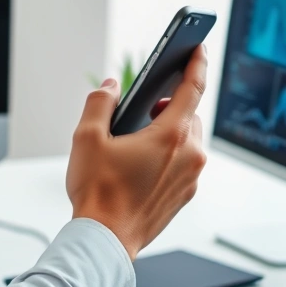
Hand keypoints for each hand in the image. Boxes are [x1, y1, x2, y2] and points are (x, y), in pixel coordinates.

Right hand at [66, 45, 208, 259]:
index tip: (198, 47)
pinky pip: (184, 163)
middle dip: (169, 106)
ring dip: (169, 131)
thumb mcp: (87, 137)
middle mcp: (189, 156)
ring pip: (188, 140)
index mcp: (170, 136)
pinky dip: (169, 154)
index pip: (192, 88)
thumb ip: (100, 102)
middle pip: (189, 115)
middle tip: (144, 109)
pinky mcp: (185, 195)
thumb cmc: (98, 192)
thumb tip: (111, 86)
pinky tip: (140, 163)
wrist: (105, 238)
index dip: (196, 63)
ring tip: (138, 139)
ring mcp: (190, 178)